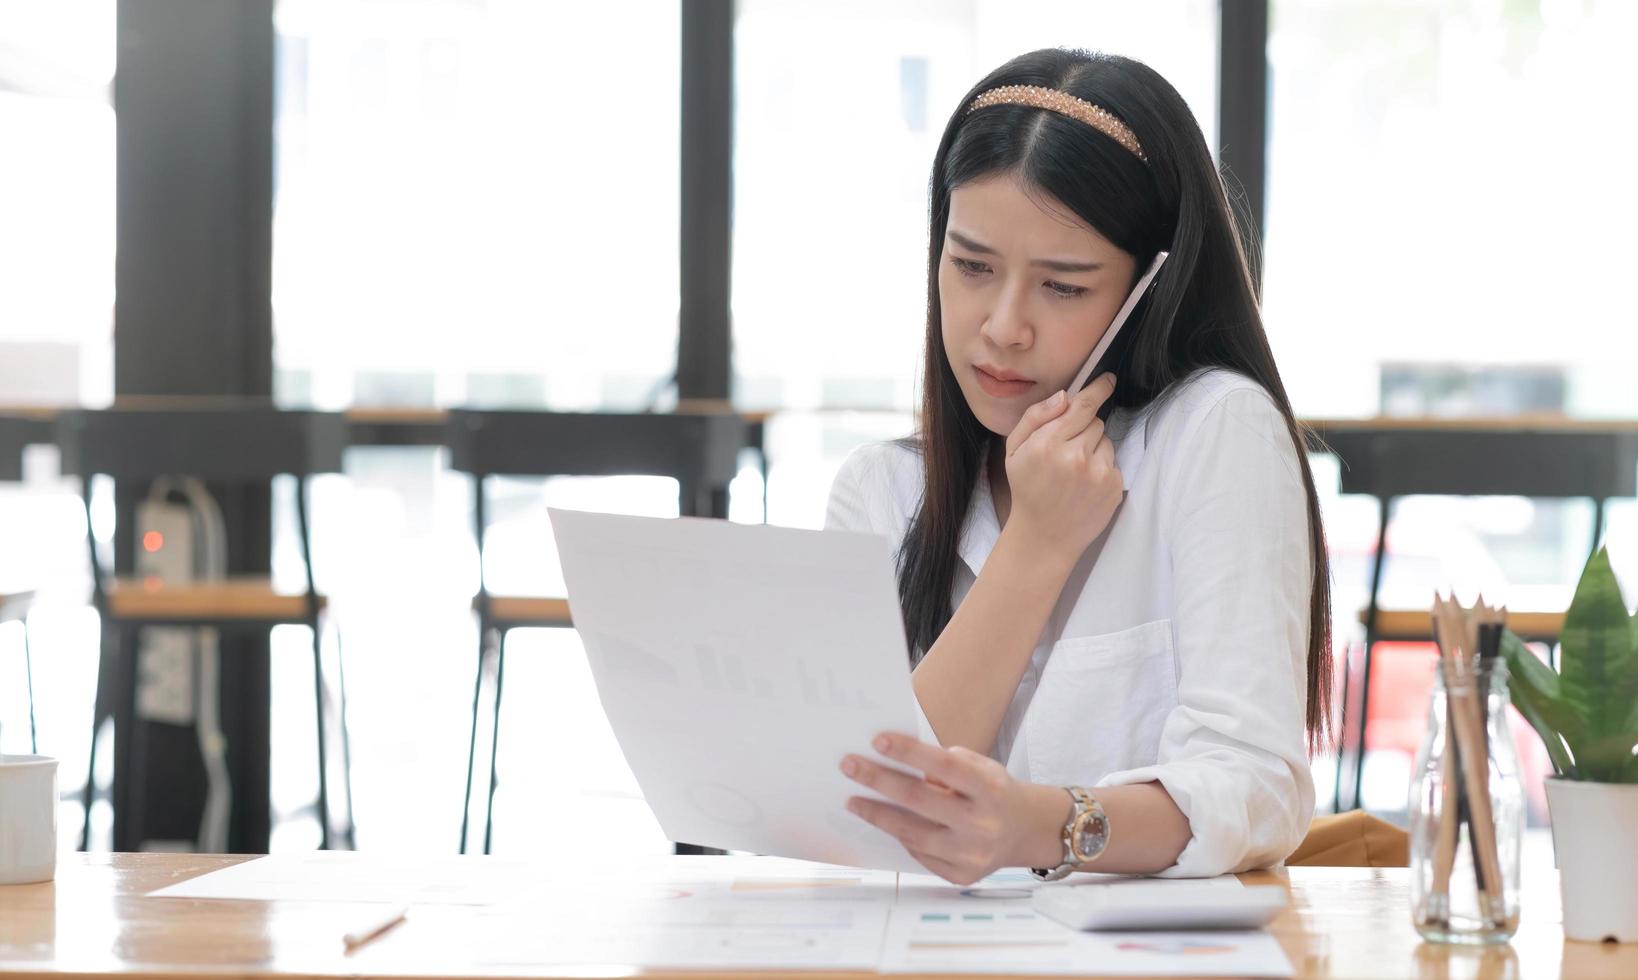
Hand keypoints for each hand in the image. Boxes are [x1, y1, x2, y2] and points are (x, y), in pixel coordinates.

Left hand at [840, 732, 1043, 885]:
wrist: (1024, 831)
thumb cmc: (992, 790)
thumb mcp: (980, 766)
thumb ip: (944, 763)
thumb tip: (893, 761)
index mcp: (990, 788)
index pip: (943, 765)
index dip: (908, 752)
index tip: (876, 740)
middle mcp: (983, 823)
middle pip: (919, 800)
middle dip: (878, 780)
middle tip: (849, 766)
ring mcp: (972, 854)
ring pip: (913, 834)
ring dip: (877, 815)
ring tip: (853, 801)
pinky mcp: (961, 875)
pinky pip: (920, 855)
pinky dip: (899, 837)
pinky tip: (882, 822)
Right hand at [1002, 373, 1122, 562]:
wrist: (1044, 536)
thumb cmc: (1027, 489)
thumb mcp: (1014, 450)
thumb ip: (1035, 417)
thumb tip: (1065, 396)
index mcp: (1048, 444)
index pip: (1082, 405)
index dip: (1098, 389)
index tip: (1107, 380)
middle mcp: (1075, 456)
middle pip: (1095, 421)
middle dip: (1083, 429)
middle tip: (1066, 451)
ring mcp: (1098, 473)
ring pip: (1106, 440)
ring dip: (1094, 449)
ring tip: (1074, 471)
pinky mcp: (1114, 487)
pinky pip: (1113, 462)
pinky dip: (1102, 468)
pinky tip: (1085, 484)